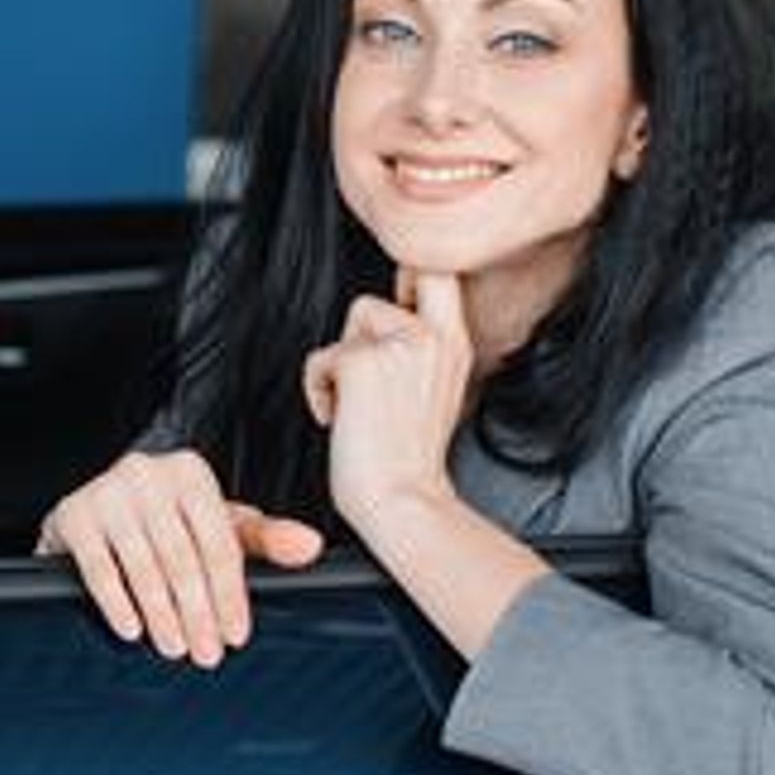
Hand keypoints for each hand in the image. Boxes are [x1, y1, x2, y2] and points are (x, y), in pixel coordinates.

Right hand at [35, 448, 323, 668]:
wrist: (91, 511)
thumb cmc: (166, 522)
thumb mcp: (216, 526)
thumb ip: (265, 539)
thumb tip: (310, 546)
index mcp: (190, 473)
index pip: (218, 543)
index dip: (230, 595)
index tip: (235, 635)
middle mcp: (148, 474)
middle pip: (182, 558)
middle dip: (197, 613)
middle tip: (206, 654)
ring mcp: (108, 493)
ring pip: (143, 566)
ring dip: (162, 615)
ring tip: (174, 648)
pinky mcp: (73, 515)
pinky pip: (100, 569)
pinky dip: (118, 604)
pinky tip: (132, 629)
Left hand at [306, 266, 472, 531]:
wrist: (403, 503)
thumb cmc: (409, 459)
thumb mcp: (437, 389)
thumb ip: (421, 348)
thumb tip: (391, 321)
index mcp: (455, 344)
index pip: (439, 271)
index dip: (412, 276)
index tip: (397, 310)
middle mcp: (433, 336)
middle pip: (395, 281)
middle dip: (372, 318)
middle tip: (367, 367)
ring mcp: (400, 344)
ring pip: (354, 321)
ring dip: (343, 361)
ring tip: (358, 405)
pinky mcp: (361, 361)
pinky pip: (321, 358)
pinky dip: (319, 389)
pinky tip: (341, 419)